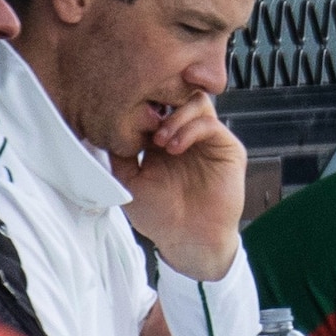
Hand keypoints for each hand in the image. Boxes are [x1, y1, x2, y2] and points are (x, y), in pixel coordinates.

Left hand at [110, 91, 244, 280]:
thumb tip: (108, 124)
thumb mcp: (128, 180)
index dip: (142, 104)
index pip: (156, 104)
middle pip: (178, 94)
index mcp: (161, 139)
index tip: (127, 114)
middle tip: (145, 123)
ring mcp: (206, 139)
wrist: (188, 240)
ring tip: (159, 140)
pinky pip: (210, 123)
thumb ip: (119, 152)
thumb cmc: (159, 216)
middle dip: (160, 103)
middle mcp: (185, 134)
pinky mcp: (226, 148)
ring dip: (174, 116)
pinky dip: (189, 128)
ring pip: (196, 101)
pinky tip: (173, 147)